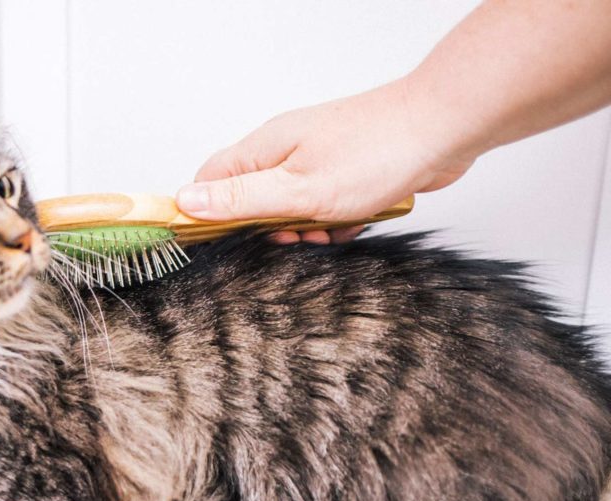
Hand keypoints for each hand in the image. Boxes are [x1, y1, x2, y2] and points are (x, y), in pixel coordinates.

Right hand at [176, 77, 476, 243]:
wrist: (444, 128)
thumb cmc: (376, 151)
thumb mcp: (298, 189)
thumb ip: (240, 199)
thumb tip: (186, 201)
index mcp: (264, 149)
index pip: (210, 181)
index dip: (206, 214)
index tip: (218, 242)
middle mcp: (285, 151)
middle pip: (250, 200)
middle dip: (266, 230)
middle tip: (291, 239)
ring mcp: (316, 161)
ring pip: (291, 208)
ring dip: (305, 230)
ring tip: (328, 233)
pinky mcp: (345, 173)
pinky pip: (324, 209)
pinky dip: (334, 224)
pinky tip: (352, 226)